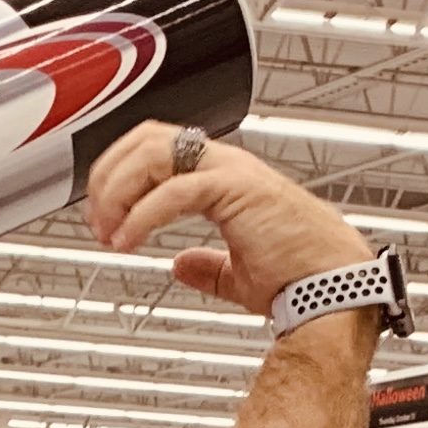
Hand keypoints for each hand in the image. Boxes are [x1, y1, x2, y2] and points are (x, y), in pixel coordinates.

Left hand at [81, 127, 369, 317]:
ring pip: (155, 153)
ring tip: (109, 230)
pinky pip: (174, 190)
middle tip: (96, 219)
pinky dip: (141, 215)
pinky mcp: (237, 190)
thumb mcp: (239, 274)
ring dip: (118, 190)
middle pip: (148, 138)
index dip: (120, 174)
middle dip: (109, 174)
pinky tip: (129, 242)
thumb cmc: (300, 278)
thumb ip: (207, 267)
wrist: (330, 289)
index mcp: (225, 176)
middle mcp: (227, 165)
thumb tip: (180, 266)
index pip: (158, 148)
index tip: (103, 215)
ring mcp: (233, 172)